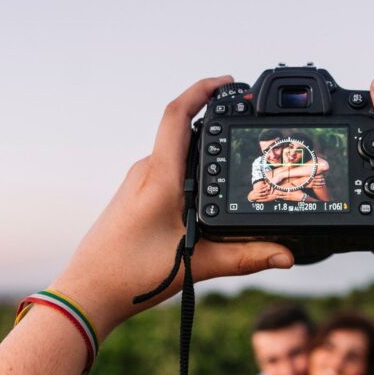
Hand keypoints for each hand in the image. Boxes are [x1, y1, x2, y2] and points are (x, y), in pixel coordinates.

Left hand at [53, 76, 293, 337]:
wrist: (88, 292)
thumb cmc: (131, 274)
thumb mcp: (198, 264)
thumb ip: (246, 257)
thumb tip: (285, 255)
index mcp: (160, 176)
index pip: (178, 115)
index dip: (203, 90)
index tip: (228, 82)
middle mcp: (146, 172)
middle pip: (183, 133)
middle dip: (214, 126)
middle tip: (246, 130)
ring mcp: (137, 184)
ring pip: (176, 156)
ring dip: (202, 156)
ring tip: (232, 168)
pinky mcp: (134, 198)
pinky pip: (167, 173)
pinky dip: (190, 176)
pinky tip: (205, 198)